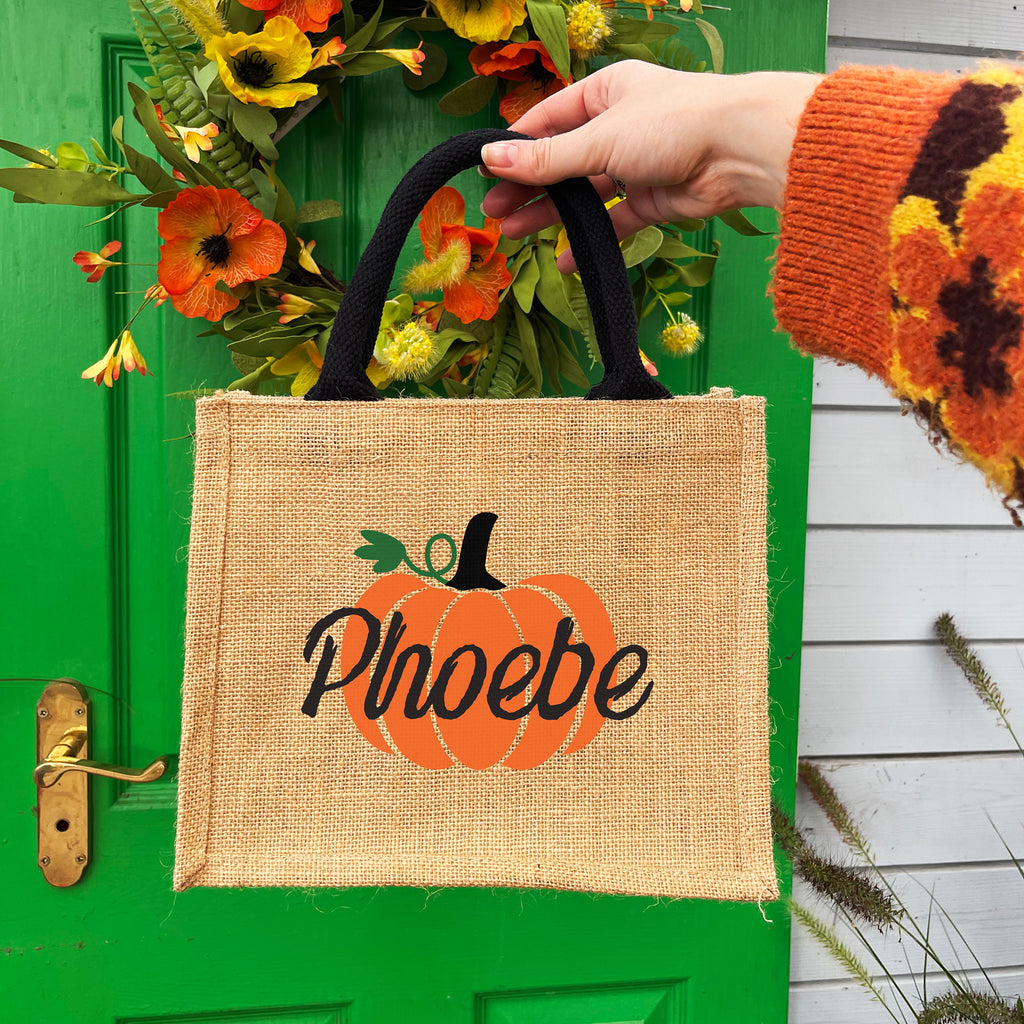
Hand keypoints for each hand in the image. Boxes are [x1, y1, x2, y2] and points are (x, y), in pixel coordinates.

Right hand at [480, 61, 821, 267]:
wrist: (739, 151)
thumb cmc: (672, 124)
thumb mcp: (598, 139)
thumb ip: (546, 159)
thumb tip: (491, 158)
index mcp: (606, 92)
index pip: (549, 120)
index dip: (516, 147)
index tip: (485, 171)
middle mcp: (619, 125)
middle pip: (563, 160)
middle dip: (529, 187)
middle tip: (494, 213)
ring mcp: (636, 165)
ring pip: (585, 193)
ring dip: (552, 215)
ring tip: (515, 234)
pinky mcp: (653, 200)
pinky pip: (613, 222)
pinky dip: (591, 240)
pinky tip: (565, 260)